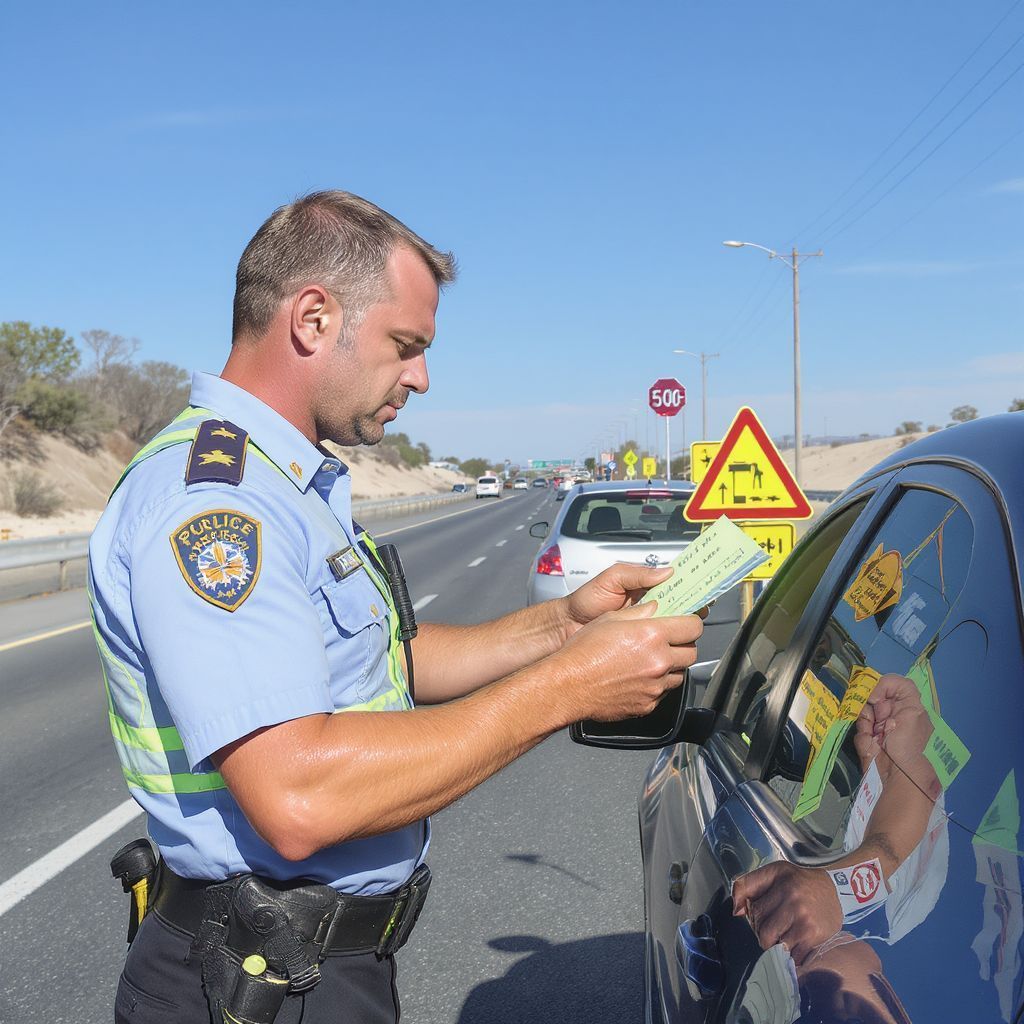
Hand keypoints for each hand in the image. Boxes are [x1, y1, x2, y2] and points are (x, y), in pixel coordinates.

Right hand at [552, 601, 702, 721]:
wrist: (568, 685)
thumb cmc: (583, 652)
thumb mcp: (611, 619)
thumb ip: (640, 613)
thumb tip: (657, 609)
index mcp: (652, 635)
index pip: (693, 626)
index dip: (691, 622)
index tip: (686, 622)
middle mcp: (659, 661)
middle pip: (691, 651)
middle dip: (683, 644)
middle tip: (669, 640)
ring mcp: (655, 686)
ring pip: (680, 674)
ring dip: (672, 665)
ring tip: (651, 660)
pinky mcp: (648, 704)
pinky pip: (663, 692)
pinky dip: (657, 684)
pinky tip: (639, 677)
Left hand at [563, 562, 707, 638]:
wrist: (566, 628)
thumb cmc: (585, 601)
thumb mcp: (611, 579)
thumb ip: (637, 573)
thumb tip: (667, 572)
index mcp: (647, 589)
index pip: (678, 587)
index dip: (693, 588)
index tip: (705, 590)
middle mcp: (651, 609)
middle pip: (683, 610)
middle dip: (692, 610)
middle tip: (695, 611)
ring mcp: (648, 630)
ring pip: (676, 631)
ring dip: (681, 629)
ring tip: (680, 627)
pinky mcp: (643, 648)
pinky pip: (662, 647)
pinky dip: (668, 646)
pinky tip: (667, 644)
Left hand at [733, 861, 842, 965]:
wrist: (837, 888)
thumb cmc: (799, 881)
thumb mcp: (774, 873)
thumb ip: (748, 885)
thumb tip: (736, 912)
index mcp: (778, 880)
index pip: (753, 908)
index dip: (754, 916)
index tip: (761, 916)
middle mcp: (791, 899)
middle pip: (762, 930)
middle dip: (763, 933)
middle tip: (774, 929)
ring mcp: (803, 918)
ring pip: (774, 944)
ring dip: (776, 945)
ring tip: (783, 937)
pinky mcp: (814, 935)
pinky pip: (792, 955)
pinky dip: (791, 955)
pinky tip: (795, 945)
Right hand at [854, 673, 934, 784]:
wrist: (895, 770)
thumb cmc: (908, 739)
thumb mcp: (914, 709)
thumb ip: (900, 687)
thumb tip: (873, 691)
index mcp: (907, 706)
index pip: (891, 684)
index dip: (883, 686)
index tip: (878, 697)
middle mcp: (891, 712)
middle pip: (873, 693)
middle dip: (873, 703)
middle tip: (882, 717)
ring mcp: (876, 723)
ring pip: (862, 707)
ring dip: (868, 717)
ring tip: (876, 731)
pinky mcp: (864, 734)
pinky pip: (857, 723)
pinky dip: (863, 730)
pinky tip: (871, 738)